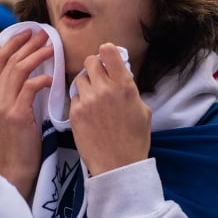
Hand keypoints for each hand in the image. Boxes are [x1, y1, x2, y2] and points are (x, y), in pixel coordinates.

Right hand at [0, 30, 52, 199]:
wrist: (14, 167)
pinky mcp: (17, 115)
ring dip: (37, 55)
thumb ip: (15, 92)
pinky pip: (30, 88)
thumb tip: (33, 70)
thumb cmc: (18, 139)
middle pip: (10, 60)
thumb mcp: (10, 111)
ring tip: (52, 47)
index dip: (14, 42)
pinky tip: (51, 76)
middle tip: (45, 34)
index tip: (29, 32)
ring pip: (19, 70)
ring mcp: (3, 105)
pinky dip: (41, 79)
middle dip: (29, 44)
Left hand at [69, 43, 151, 175]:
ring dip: (85, 85)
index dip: (106, 52)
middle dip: (93, 67)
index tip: (106, 58)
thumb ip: (129, 89)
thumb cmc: (134, 139)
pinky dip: (80, 103)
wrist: (118, 165)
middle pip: (90, 61)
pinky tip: (88, 115)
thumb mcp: (143, 110)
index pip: (108, 52)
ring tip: (93, 100)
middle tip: (97, 78)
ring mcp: (88, 100)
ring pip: (79, 79)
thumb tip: (120, 77)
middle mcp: (105, 88)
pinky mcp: (75, 113)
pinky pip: (74, 98)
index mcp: (124, 85)